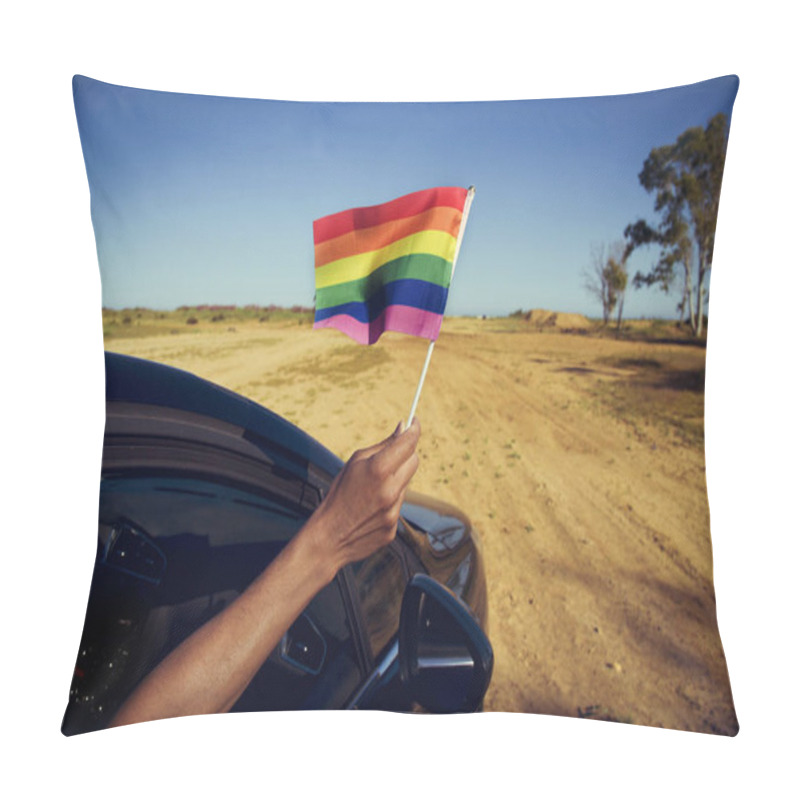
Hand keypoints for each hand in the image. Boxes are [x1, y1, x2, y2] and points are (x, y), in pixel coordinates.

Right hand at [303, 417, 420, 577]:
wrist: (328, 536)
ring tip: (372, 488)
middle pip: (414, 461)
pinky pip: (399, 505)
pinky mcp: (394, 526)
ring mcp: (394, 510)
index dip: (414, 430)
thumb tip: (402, 428)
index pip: (408, 443)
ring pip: (406, 484)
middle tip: (394, 452)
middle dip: (406, 453)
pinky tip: (371, 506)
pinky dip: (390, 500)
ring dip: (396, 479)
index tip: (414, 423)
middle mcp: (391, 490)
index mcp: (378, 470)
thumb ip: (382, 445)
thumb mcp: (355, 463)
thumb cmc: (338, 495)